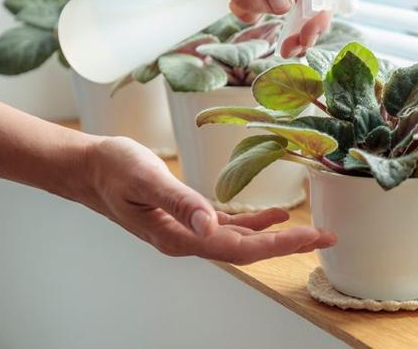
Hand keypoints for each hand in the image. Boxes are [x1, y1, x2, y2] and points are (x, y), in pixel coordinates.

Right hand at [80, 136, 335, 263]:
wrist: (90, 168)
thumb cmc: (114, 169)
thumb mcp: (146, 179)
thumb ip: (179, 201)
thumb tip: (210, 223)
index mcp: (180, 236)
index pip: (239, 248)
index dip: (278, 245)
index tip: (312, 237)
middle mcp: (188, 239)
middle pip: (247, 250)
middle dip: (288, 245)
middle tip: (327, 237)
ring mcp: (189, 231)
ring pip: (241, 241)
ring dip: (276, 238)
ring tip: (311, 232)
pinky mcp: (188, 217)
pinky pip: (228, 227)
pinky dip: (253, 224)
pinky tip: (272, 218)